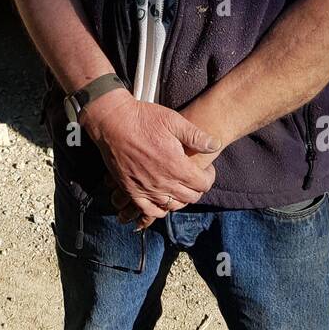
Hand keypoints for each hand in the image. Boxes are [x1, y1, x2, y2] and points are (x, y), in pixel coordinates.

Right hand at [80, 89, 219, 225]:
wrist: (113, 122)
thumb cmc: (144, 119)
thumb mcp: (174, 120)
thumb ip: (196, 136)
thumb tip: (216, 145)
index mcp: (176, 166)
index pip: (202, 184)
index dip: (209, 177)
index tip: (206, 170)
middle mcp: (163, 182)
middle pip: (190, 197)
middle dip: (197, 189)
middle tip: (194, 178)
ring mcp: (146, 189)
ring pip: (172, 206)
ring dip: (180, 199)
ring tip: (179, 187)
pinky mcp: (131, 191)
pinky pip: (149, 211)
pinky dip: (159, 209)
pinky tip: (162, 200)